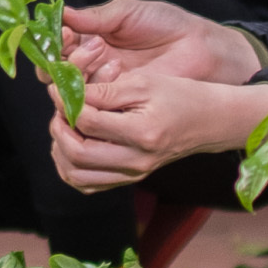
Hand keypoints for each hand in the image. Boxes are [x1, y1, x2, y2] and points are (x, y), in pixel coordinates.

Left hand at [54, 65, 267, 190]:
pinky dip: (71, 168)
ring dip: (60, 151)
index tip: (60, 88)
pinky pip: (88, 184)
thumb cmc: (180, 96)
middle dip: (59, 129)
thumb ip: (105, 91)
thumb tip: (68, 95)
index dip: (66, 103)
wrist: (208, 122)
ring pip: (77, 175)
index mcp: (142, 134)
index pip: (88, 123)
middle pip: (77, 155)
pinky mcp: (128, 179)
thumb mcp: (144, 83)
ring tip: (63, 126)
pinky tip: (71, 145)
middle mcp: (136, 161)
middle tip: (59, 109)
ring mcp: (132, 174)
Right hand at [63, 0, 258, 87]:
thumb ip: (96, 16)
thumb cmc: (167, 24)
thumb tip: (63, 14)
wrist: (199, 49)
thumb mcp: (128, 13)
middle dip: (64, 57)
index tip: (66, 32)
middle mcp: (91, 64)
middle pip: (56, 69)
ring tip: (106, 53)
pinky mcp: (117, 103)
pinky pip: (93, 102)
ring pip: (71, 86)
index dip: (54, 39)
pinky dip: (97, 87)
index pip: (58, 44)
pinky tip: (116, 70)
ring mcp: (103, 85)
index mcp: (90, 38)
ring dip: (81, 69)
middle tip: (86, 43)